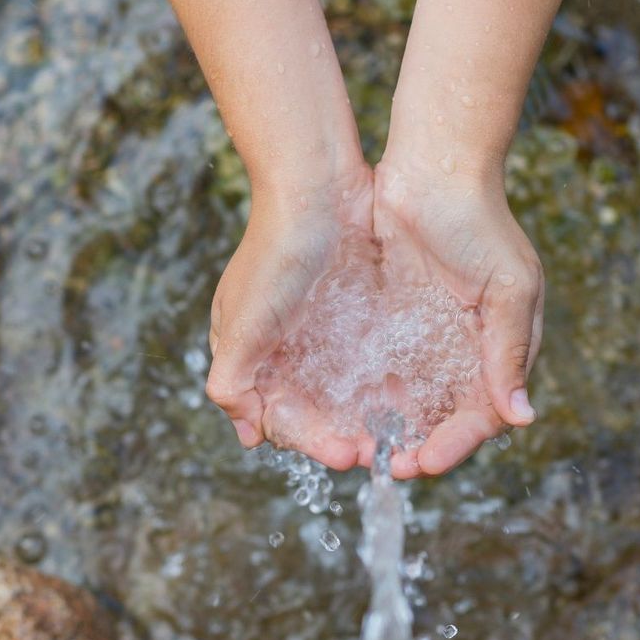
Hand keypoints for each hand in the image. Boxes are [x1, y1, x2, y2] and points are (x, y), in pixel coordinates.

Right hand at [205, 163, 375, 470]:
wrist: (317, 184)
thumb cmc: (274, 251)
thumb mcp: (244, 322)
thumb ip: (233, 380)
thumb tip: (246, 432)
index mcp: (250, 353)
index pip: (280, 418)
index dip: (311, 442)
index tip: (347, 455)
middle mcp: (283, 346)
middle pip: (313, 411)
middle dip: (342, 435)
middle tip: (379, 453)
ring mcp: (318, 329)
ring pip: (342, 391)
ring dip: (365, 417)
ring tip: (399, 435)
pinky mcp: (353, 311)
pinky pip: (367, 360)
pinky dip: (381, 385)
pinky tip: (407, 398)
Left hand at [371, 159, 544, 477]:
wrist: (434, 166)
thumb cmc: (480, 221)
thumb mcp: (507, 286)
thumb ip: (509, 351)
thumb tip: (522, 417)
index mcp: (502, 349)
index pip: (483, 415)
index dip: (456, 444)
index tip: (424, 461)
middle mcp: (466, 353)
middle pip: (445, 419)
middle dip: (420, 447)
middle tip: (389, 467)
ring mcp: (427, 340)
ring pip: (412, 404)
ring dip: (393, 431)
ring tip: (365, 451)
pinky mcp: (392, 324)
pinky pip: (382, 373)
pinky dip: (370, 399)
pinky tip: (348, 414)